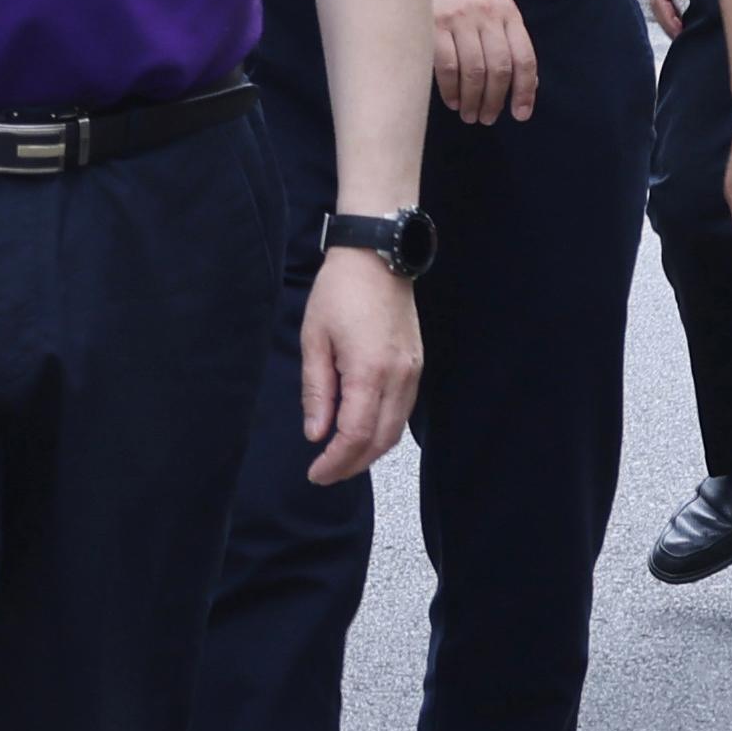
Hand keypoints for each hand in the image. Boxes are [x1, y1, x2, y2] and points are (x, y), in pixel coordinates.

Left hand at [295, 243, 423, 484]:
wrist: (377, 256)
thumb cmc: (339, 292)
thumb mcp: (314, 340)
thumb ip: (317, 391)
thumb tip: (316, 433)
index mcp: (369, 372)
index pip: (355, 436)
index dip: (335, 462)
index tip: (315, 473)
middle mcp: (398, 378)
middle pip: (380, 441)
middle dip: (352, 465)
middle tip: (325, 474)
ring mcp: (412, 372)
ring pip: (395, 430)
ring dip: (369, 452)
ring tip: (341, 459)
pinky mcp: (416, 365)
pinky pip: (403, 411)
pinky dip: (383, 430)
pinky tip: (363, 432)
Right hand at [422, 0, 536, 127]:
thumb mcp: (492, 7)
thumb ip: (507, 39)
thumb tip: (524, 84)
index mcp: (506, 10)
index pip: (524, 57)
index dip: (525, 90)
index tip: (521, 114)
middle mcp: (485, 13)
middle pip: (499, 68)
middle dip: (496, 100)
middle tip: (489, 118)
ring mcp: (458, 19)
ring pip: (474, 72)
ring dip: (473, 100)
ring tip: (470, 115)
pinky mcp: (432, 26)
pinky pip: (447, 67)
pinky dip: (451, 90)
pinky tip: (452, 101)